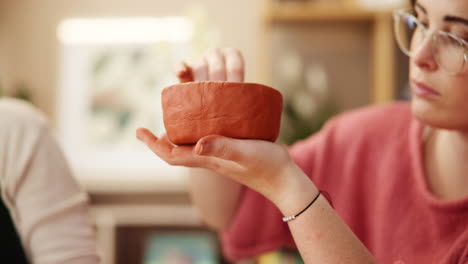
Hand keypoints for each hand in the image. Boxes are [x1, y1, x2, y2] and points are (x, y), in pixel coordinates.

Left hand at [137, 48, 315, 210]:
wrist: (284, 178)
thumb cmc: (266, 167)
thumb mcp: (245, 153)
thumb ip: (224, 147)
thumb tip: (198, 143)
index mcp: (208, 158)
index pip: (172, 155)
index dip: (153, 144)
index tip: (140, 131)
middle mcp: (210, 155)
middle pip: (177, 148)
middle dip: (162, 136)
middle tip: (155, 118)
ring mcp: (220, 152)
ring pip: (192, 140)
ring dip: (180, 128)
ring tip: (177, 111)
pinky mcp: (232, 146)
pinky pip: (209, 135)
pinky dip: (201, 124)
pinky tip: (208, 113)